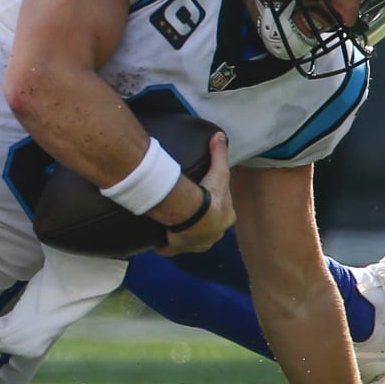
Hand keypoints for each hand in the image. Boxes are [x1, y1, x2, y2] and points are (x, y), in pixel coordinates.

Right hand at [158, 132, 234, 254]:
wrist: (195, 218)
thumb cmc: (210, 196)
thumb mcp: (219, 172)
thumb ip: (220, 154)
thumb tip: (220, 135)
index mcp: (225, 218)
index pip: (222, 211)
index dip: (215, 205)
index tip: (206, 200)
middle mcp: (214, 234)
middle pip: (208, 227)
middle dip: (201, 223)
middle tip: (189, 214)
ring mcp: (197, 244)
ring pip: (192, 239)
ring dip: (185, 234)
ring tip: (175, 226)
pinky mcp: (180, 247)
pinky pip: (172, 248)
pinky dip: (166, 246)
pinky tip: (159, 242)